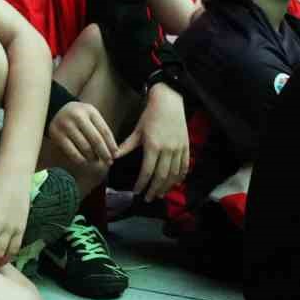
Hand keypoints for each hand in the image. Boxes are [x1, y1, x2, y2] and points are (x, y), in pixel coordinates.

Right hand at [48, 101, 117, 168]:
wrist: (56, 111)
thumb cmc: (79, 117)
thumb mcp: (91, 117)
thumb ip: (101, 130)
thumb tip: (114, 152)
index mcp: (89, 111)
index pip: (105, 131)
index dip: (111, 145)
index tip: (116, 155)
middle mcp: (77, 116)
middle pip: (96, 140)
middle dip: (104, 153)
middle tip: (109, 162)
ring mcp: (66, 125)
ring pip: (85, 147)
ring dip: (93, 157)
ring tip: (96, 160)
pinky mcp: (57, 136)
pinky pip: (72, 152)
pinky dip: (80, 159)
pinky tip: (84, 161)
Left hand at [116, 83, 189, 201]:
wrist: (169, 101)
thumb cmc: (151, 115)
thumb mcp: (137, 130)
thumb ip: (126, 146)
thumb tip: (113, 157)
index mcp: (153, 146)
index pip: (147, 171)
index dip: (142, 184)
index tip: (136, 191)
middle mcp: (167, 149)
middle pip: (161, 176)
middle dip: (154, 189)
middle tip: (148, 199)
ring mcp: (178, 148)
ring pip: (174, 174)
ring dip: (167, 186)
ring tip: (160, 194)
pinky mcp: (186, 146)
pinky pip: (184, 166)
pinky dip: (180, 177)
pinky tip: (175, 184)